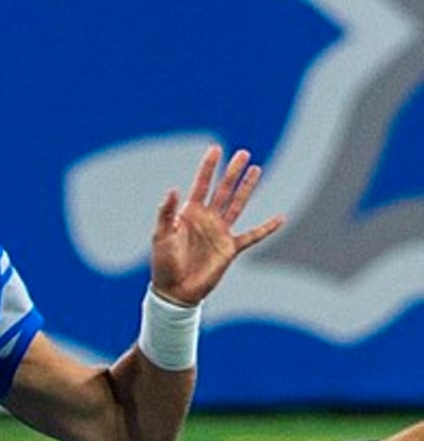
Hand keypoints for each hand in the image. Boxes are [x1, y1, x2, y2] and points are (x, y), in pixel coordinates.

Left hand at [150, 146, 284, 306]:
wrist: (175, 291)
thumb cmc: (164, 264)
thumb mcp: (161, 237)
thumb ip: (166, 213)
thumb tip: (173, 190)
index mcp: (190, 213)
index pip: (201, 185)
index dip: (208, 168)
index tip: (215, 148)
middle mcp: (207, 219)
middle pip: (223, 190)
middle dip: (232, 172)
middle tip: (243, 154)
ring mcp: (220, 232)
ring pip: (237, 205)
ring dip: (246, 188)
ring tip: (256, 169)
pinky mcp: (230, 249)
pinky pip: (252, 236)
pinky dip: (266, 228)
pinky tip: (280, 218)